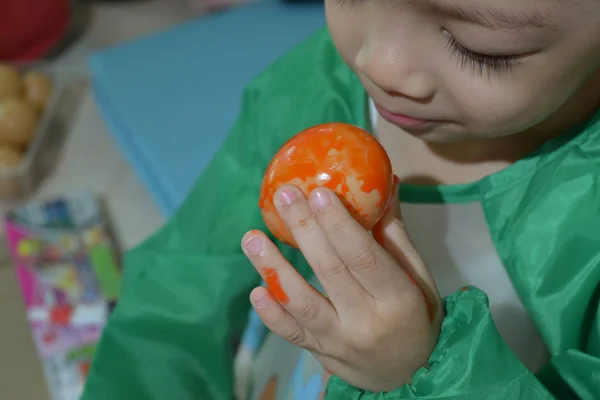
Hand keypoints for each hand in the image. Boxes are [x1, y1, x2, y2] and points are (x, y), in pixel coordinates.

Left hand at [241, 181, 442, 391]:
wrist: (408, 375)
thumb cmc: (416, 317)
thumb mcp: (420, 279)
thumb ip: (396, 237)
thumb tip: (384, 185)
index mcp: (398, 299)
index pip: (363, 256)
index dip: (339, 224)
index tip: (318, 192)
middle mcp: (366, 322)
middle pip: (328, 270)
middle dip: (303, 229)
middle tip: (284, 195)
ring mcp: (338, 341)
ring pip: (301, 302)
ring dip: (273, 268)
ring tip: (251, 238)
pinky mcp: (319, 352)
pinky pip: (291, 333)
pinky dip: (271, 314)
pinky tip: (256, 291)